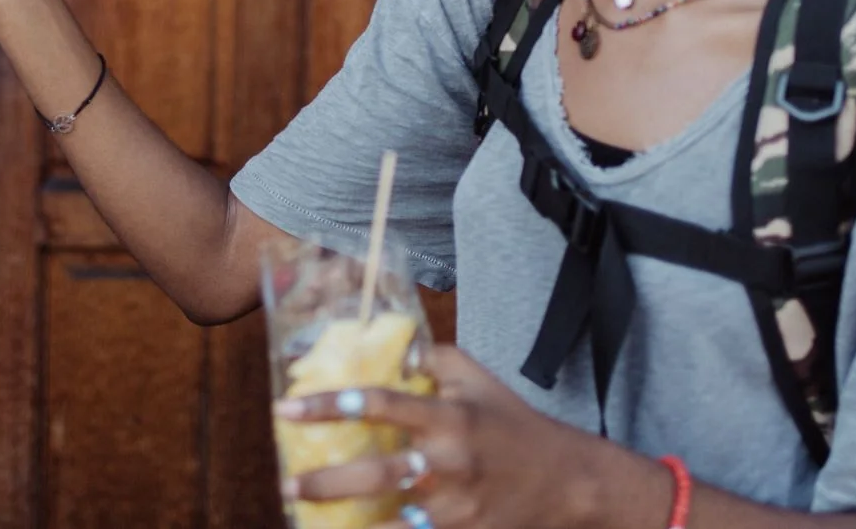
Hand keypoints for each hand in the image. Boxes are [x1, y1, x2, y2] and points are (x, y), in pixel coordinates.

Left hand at [278, 346, 648, 528]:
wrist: (568, 483)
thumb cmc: (514, 424)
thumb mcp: (476, 379)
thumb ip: (429, 359)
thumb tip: (385, 344)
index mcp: (450, 417)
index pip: (382, 404)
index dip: (332, 405)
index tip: (287, 407)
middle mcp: (451, 463)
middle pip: (379, 475)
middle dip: (328, 483)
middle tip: (288, 483)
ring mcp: (457, 508)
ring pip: (392, 521)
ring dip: (347, 524)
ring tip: (304, 522)